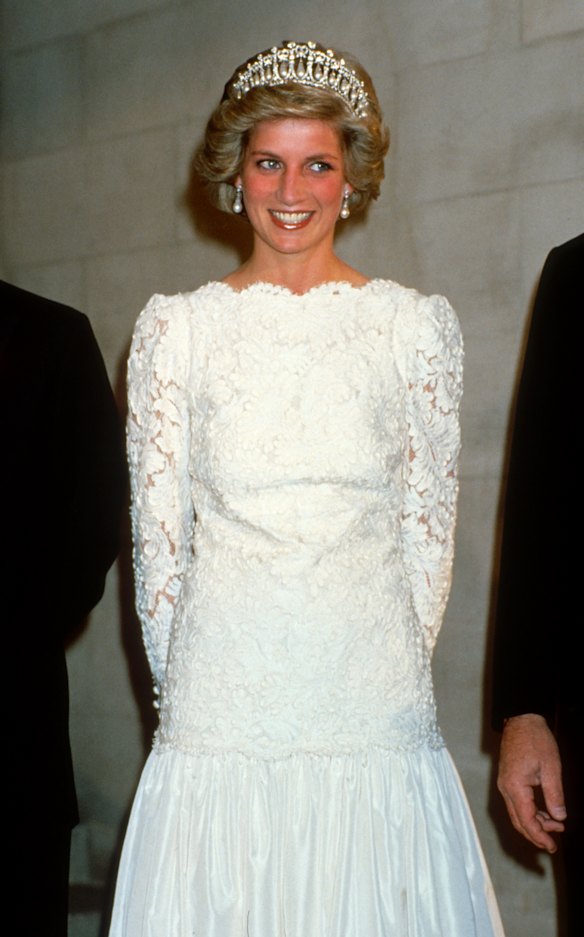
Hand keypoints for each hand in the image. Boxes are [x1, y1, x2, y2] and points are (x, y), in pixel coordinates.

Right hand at [497, 713, 565, 852]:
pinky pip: (517, 803)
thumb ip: (555, 794)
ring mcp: (505, 784)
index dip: (539, 836)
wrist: (521, 719)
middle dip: (536, 834)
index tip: (552, 846)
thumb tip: (559, 817)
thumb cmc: (535, 739)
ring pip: (517, 813)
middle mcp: (506, 788)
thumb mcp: (551, 767)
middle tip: (553, 843)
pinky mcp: (508, 780)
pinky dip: (530, 812)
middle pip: (518, 821)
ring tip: (555, 826)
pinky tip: (545, 813)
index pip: (526, 820)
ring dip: (534, 823)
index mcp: (515, 786)